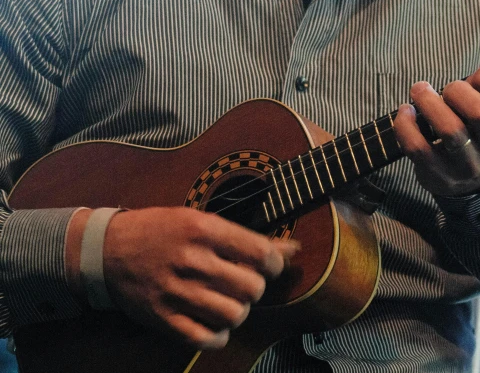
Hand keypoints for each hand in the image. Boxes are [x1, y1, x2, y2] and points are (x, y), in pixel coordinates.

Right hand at [96, 207, 297, 348]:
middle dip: (255, 287)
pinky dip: (218, 335)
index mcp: (202, 229)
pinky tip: (212, 321)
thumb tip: (293, 249)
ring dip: (238, 311)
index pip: (260, 254)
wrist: (105, 251)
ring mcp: (176, 292)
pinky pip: (207, 339)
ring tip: (227, 301)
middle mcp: (191, 261)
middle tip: (243, 282)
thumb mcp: (200, 221)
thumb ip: (246, 238)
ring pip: (234, 315)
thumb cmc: (160, 231)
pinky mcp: (163, 319)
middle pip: (252, 288)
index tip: (269, 266)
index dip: (275, 264)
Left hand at [394, 20, 479, 196]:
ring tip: (419, 91)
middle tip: (446, 88)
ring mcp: (469, 165)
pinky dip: (406, 126)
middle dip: (456, 90)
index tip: (476, 76)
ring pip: (450, 132)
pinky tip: (405, 112)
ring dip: (428, 103)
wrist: (475, 182)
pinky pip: (419, 149)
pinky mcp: (440, 175)